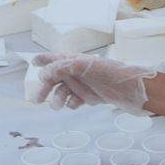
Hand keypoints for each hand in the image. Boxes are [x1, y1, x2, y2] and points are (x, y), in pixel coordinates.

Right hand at [33, 53, 155, 114]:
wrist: (130, 89)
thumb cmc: (108, 73)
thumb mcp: (82, 66)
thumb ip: (61, 67)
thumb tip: (42, 74)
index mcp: (74, 61)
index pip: (55, 58)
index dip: (44, 60)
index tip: (34, 62)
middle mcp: (77, 72)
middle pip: (55, 79)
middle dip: (45, 88)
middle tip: (36, 100)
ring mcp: (83, 84)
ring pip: (63, 92)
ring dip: (57, 99)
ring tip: (57, 106)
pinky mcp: (90, 96)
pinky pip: (75, 100)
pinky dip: (72, 104)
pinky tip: (75, 105)